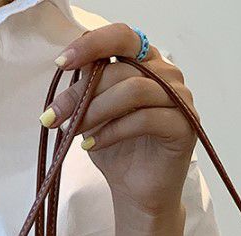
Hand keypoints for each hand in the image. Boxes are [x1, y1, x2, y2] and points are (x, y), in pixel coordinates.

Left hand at [39, 24, 197, 220]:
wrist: (138, 193)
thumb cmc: (118, 151)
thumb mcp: (94, 113)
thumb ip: (88, 86)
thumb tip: (68, 64)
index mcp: (146, 63)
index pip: (122, 37)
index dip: (92, 44)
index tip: (61, 64)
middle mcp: (168, 75)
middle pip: (121, 70)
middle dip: (82, 94)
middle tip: (54, 116)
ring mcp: (180, 100)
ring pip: (134, 91)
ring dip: (96, 111)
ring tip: (73, 132)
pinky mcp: (185, 126)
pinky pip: (145, 119)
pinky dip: (113, 131)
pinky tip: (92, 145)